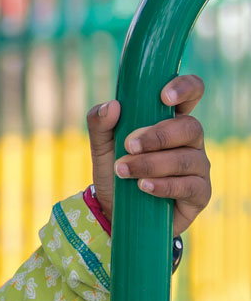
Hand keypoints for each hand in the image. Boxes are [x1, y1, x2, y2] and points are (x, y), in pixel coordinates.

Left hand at [87, 75, 210, 235]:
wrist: (115, 212)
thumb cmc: (115, 170)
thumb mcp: (101, 146)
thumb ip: (100, 123)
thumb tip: (113, 106)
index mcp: (170, 119)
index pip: (191, 93)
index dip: (184, 88)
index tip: (164, 97)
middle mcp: (189, 140)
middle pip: (190, 127)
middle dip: (158, 136)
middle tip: (128, 146)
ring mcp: (198, 166)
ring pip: (187, 158)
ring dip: (152, 163)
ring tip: (124, 170)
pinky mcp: (200, 193)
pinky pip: (191, 186)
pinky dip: (164, 185)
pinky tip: (144, 187)